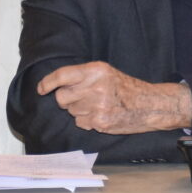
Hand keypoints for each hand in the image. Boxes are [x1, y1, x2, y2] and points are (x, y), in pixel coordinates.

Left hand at [34, 62, 191, 134]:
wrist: (149, 105)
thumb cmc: (127, 89)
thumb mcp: (107, 73)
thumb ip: (83, 76)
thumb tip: (56, 85)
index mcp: (96, 70)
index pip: (62, 75)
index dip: (48, 82)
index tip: (41, 89)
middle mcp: (95, 86)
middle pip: (62, 97)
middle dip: (67, 99)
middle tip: (83, 98)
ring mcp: (97, 105)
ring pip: (70, 111)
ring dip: (79, 110)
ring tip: (97, 106)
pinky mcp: (100, 122)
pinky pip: (80, 123)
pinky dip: (87, 121)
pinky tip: (101, 115)